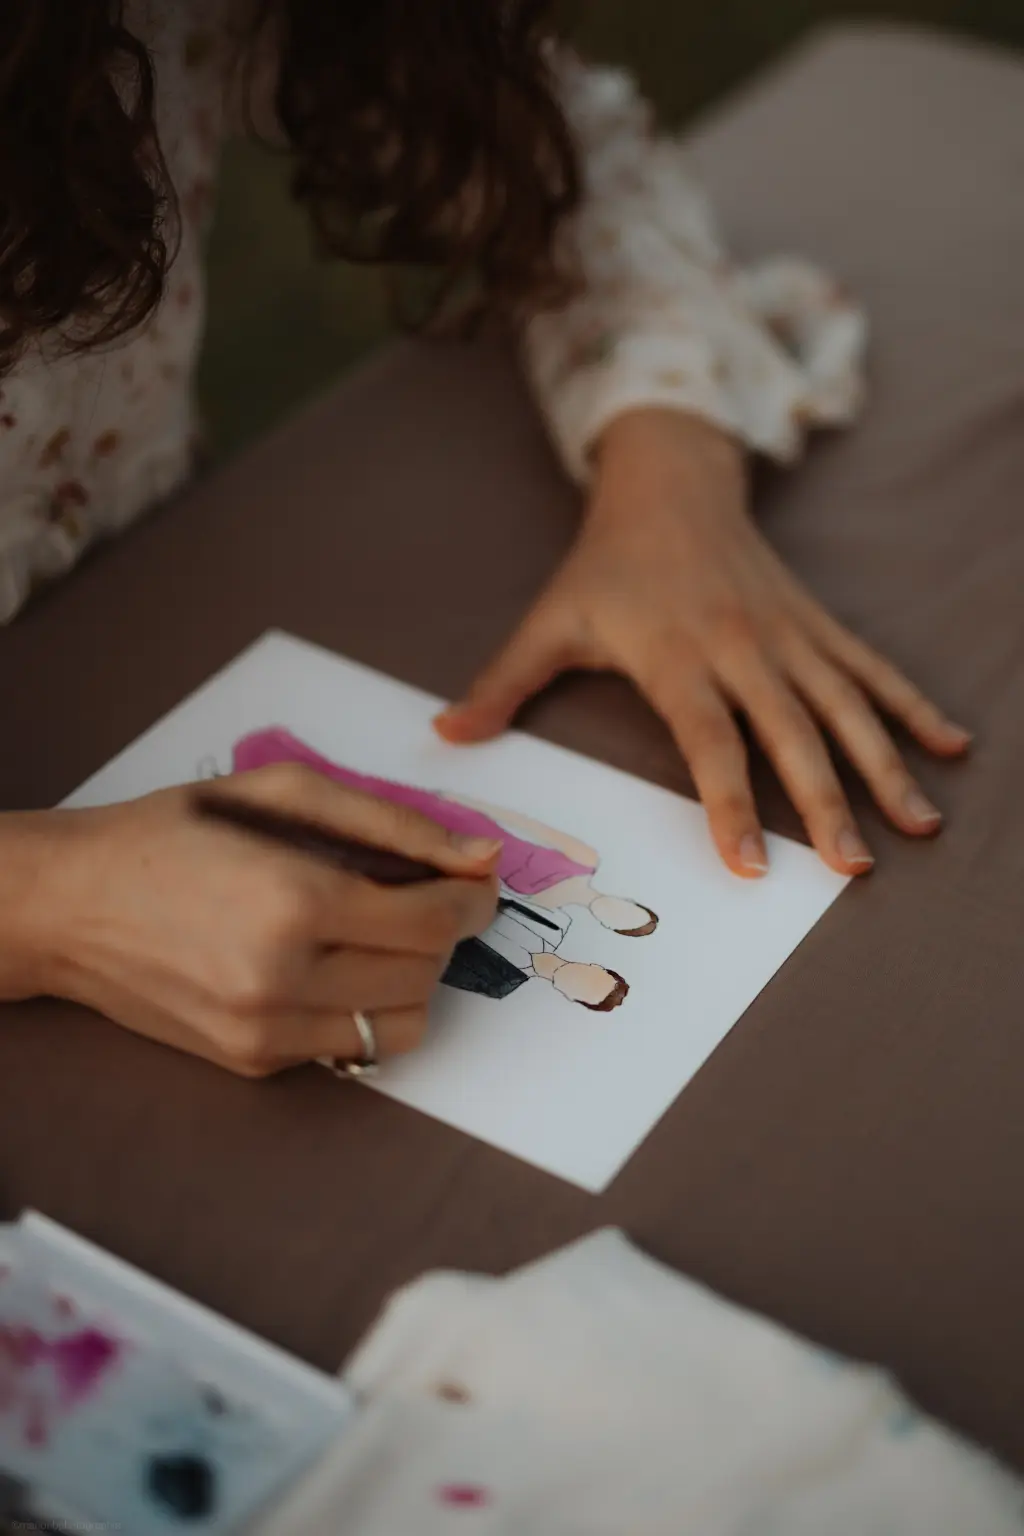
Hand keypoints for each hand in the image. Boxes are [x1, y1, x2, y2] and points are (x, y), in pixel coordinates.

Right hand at [0, 767, 498, 1074]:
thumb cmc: (174, 834)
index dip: (471, 902)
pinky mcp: (252, 1062)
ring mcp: (264, 1032)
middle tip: (422, 900)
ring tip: (377, 937)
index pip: (431, 923)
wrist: (70, 905)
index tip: (478, 885)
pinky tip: (327, 965)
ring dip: (411, 981)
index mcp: (294, 900)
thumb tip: (480, 856)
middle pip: (424, 976)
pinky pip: (347, 1047)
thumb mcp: (280, 792)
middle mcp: (282, 979)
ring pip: (399, 1029)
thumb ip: (391, 823)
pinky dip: (359, 1007)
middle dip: (442, 935)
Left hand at [436, 408, 970, 877]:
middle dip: (825, 804)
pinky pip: (872, 668)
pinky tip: (951, 747)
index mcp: (677, 657)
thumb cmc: (606, 563)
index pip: (710, 742)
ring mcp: (788, 635)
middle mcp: (742, 648)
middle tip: (853, 868)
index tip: (752, 866)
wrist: (670, 481)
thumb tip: (444, 735)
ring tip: (920, 825)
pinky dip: (912, 706)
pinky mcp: (816, 621)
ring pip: (846, 706)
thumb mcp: (551, 619)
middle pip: (792, 735)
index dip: (730, 806)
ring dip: (886, 766)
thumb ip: (504, 681)